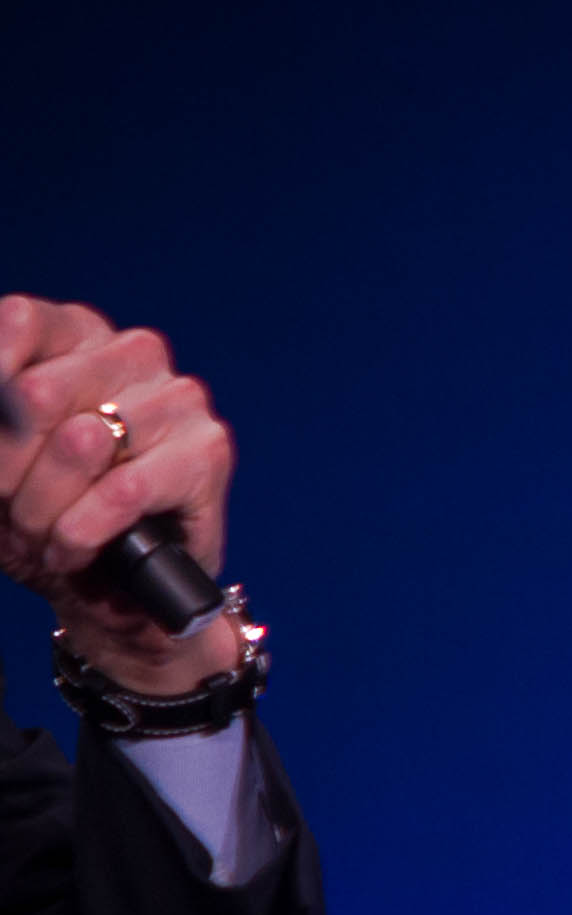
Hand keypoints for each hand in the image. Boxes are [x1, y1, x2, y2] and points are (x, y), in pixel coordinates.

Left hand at [0, 295, 239, 695]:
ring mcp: (178, 400)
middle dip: (6, 469)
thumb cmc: (43, 512)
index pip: (19, 322)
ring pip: (79, 443)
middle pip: (36, 393)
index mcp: (77, 335)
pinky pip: (120, 492)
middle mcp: (133, 353)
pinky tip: (72, 552)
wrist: (110, 592)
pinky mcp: (208, 453)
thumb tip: (4, 412)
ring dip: (41, 510)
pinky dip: (79, 533)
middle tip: (10, 508)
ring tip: (42, 535)